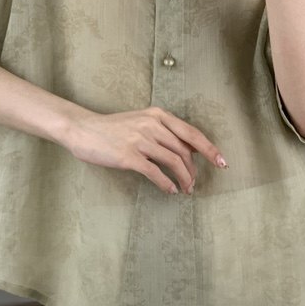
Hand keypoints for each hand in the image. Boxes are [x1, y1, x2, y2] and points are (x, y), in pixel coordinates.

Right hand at [65, 105, 227, 194]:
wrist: (83, 129)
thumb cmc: (112, 128)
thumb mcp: (140, 121)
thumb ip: (161, 132)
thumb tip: (184, 152)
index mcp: (158, 115)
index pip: (191, 133)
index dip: (209, 149)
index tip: (222, 162)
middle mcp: (152, 125)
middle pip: (185, 150)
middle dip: (195, 170)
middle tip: (196, 184)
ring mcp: (140, 139)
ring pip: (174, 162)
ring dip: (184, 179)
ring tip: (185, 189)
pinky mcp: (129, 156)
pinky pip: (155, 173)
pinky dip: (167, 184)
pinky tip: (170, 191)